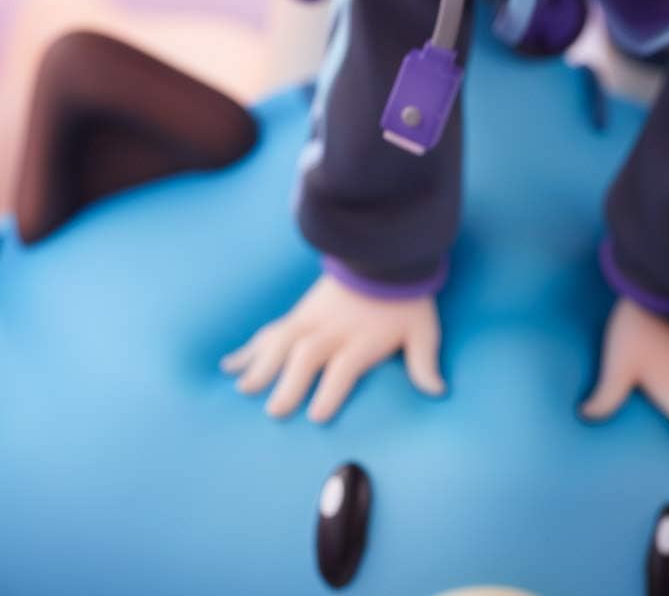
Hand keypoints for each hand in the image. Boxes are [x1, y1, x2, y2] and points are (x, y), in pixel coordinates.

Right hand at [220, 274, 444, 422]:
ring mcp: (311, 319)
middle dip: (289, 383)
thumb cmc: (405, 299)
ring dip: (261, 366)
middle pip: (307, 356)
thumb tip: (438, 393)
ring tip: (244, 390)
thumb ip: (424, 362)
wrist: (385, 252)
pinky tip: (230, 366)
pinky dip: (249, 349)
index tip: (317, 415)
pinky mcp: (298, 314)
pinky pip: (269, 332)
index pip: (345, 366)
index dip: (330, 391)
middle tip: (274, 411)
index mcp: (362, 338)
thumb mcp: (423, 329)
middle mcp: (332, 330)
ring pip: (281, 342)